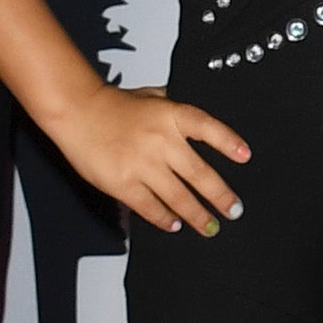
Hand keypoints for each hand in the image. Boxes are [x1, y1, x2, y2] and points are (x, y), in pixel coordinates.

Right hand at [47, 85, 250, 234]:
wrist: (77, 111)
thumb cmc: (112, 104)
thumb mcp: (150, 96)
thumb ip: (174, 109)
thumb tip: (197, 124)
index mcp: (171, 115)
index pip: (208, 128)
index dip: (229, 142)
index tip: (245, 156)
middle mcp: (162, 141)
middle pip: (200, 174)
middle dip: (221, 196)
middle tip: (235, 210)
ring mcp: (143, 164)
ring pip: (179, 197)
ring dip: (197, 215)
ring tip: (210, 226)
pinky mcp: (124, 184)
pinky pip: (150, 207)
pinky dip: (164, 218)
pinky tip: (173, 224)